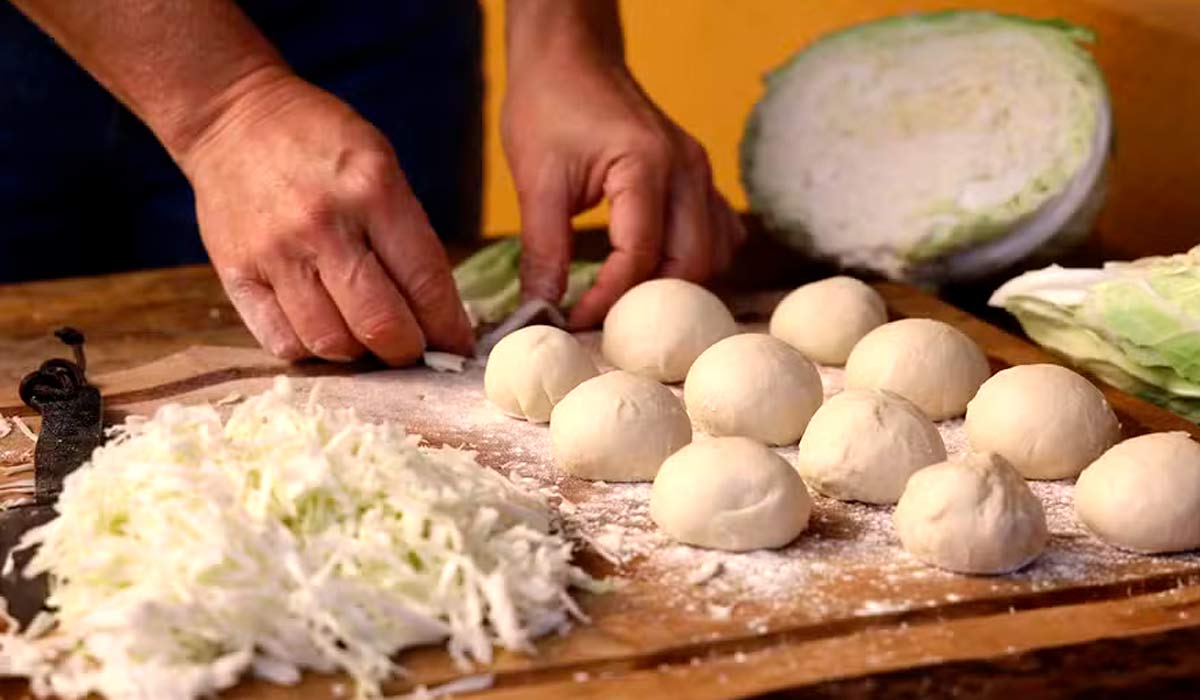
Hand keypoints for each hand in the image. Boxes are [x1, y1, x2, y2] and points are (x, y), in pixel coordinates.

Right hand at [179, 71, 473, 363]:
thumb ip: (408, 235)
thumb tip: (437, 313)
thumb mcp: (381, 166)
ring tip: (368, 342)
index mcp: (373, 191)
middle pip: (380, 325)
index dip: (448, 328)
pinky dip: (312, 350)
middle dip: (408, 351)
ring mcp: (276, 253)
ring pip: (331, 342)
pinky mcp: (236, 274)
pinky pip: (282, 342)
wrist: (231, 119)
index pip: (425, 283)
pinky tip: (324, 331)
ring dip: (360, 355)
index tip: (458, 346)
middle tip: (413, 350)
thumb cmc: (320, 143)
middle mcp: (324, 225)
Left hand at [502, 45, 746, 328]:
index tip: (574, 321)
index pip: (640, 257)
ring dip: (675, 285)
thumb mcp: (536, 180)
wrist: (570, 56)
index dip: (608, 300)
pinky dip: (694, 260)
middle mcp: (687, 170)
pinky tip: (657, 272)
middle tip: (604, 320)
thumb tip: (539, 311)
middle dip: (648, 301)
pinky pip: (717, 232)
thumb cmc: (549, 105)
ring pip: (712, 254)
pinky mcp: (697, 176)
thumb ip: (543, 251)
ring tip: (627, 302)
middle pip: (690, 264)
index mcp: (646, 167)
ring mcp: (699, 172)